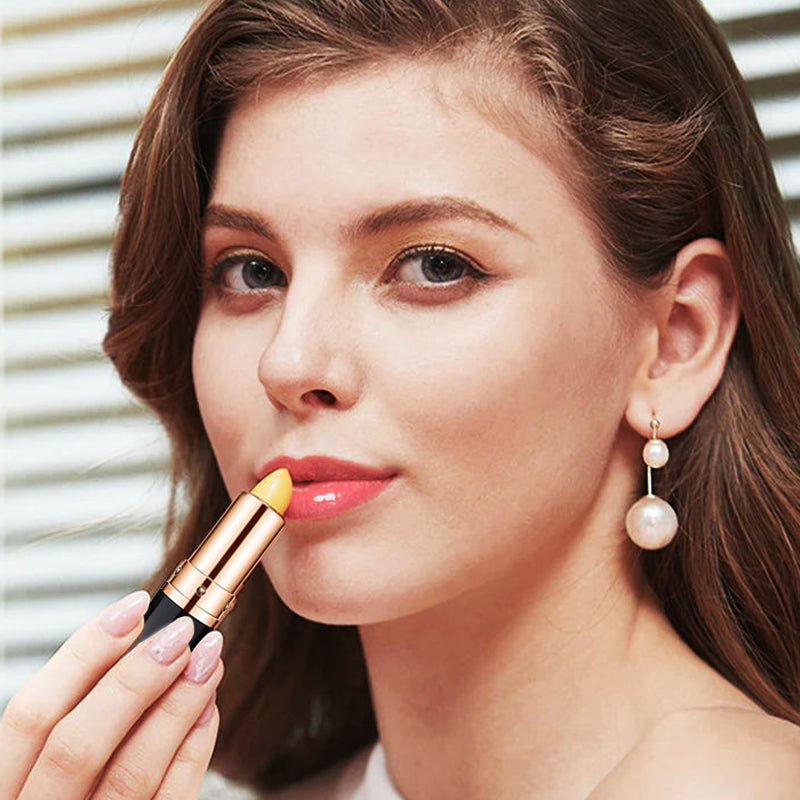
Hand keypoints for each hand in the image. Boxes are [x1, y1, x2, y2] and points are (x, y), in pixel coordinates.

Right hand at [0, 591, 223, 798]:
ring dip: (176, 706)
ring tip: (209, 659)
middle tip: (182, 633)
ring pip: (129, 774)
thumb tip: (134, 645)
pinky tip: (210, 711)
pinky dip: (193, 753)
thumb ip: (70, 724)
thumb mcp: (41, 774)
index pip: (30, 716)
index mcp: (4, 792)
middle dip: (134, 679)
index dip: (83, 654)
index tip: (132, 608)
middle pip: (76, 744)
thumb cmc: (67, 799)